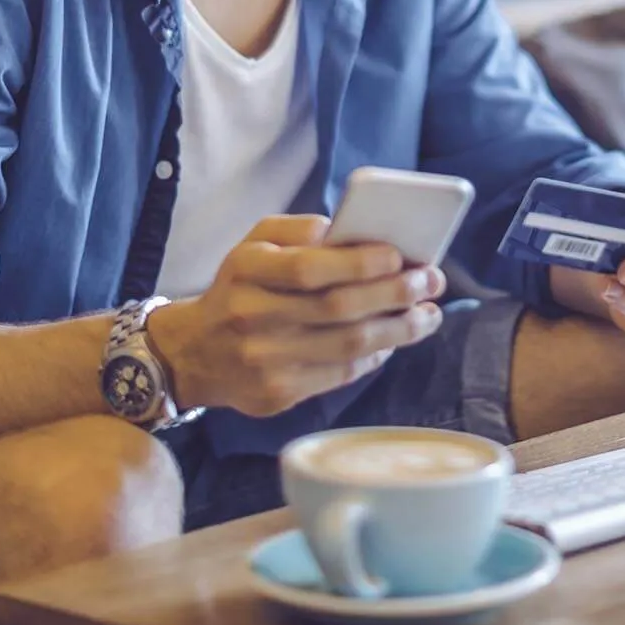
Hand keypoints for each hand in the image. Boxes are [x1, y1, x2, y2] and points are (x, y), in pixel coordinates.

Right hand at [145, 215, 445, 417]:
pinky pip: (341, 374)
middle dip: (395, 294)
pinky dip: (375, 356)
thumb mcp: (255, 244)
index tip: (400, 256)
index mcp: (246, 270)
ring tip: (428, 314)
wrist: (193, 352)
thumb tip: (348, 231)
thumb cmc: (240, 287)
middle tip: (431, 282)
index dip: (359, 263)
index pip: (309, 268)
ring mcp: (264, 361)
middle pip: (338, 309)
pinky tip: (394, 339)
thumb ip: (298, 230)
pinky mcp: (277, 394)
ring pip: (348, 346)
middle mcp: (251, 316)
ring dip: (399, 329)